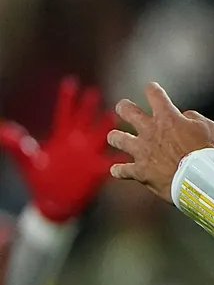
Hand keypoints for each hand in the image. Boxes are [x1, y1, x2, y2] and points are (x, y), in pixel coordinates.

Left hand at [0, 78, 115, 222]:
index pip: (65, 113)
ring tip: (113, 116)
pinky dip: (120, 158)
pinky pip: (111, 162)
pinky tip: (129, 152)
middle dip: (88, 107)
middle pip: (85, 120)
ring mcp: (90, 155)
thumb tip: (2, 129)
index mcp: (62, 137)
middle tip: (94, 92)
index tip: (70, 82)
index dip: (67, 99)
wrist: (54, 202)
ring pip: (101, 136)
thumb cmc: (40, 180)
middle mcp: (78, 142)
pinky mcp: (98, 170)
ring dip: (106, 127)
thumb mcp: (28, 161)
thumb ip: (17, 146)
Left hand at [108, 83, 213, 202]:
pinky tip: (118, 169)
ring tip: (116, 137)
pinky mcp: (139, 172)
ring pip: (117, 138)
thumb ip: (193, 118)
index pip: (155, 94)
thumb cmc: (208, 152)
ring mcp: (142, 151)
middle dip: (124, 107)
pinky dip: (119, 170)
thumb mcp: (208, 127)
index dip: (153, 89)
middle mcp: (150, 131)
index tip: (152, 89)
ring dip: (116, 137)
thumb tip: (183, 117)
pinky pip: (121, 170)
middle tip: (124, 107)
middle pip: (127, 111)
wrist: (200, 180)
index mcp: (168, 117)